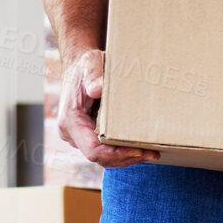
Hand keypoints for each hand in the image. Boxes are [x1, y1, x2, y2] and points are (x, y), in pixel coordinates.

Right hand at [57, 50, 157, 167]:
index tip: (138, 150)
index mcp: (70, 120)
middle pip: (100, 157)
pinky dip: (121, 151)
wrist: (79, 66)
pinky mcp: (86, 136)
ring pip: (102, 157)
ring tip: (150, 153)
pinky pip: (103, 150)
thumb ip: (93, 75)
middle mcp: (71, 132)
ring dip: (126, 157)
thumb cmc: (86, 65)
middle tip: (152, 153)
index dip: (116, 154)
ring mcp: (77, 136)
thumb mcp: (90, 64)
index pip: (93, 149)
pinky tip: (140, 148)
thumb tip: (97, 89)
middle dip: (126, 158)